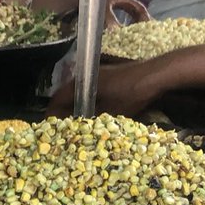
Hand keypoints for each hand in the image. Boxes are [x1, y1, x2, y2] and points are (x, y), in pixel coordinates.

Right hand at [47, 59, 168, 117]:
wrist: (157, 75)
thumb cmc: (130, 94)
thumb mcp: (106, 112)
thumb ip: (85, 120)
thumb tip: (67, 130)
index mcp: (81, 83)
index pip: (57, 100)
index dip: (50, 115)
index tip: (46, 129)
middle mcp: (86, 77)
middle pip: (66, 96)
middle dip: (61, 113)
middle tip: (58, 129)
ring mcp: (99, 75)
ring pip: (79, 94)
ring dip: (74, 109)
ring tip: (73, 125)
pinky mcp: (110, 78)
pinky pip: (91, 92)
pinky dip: (86, 104)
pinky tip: (91, 115)